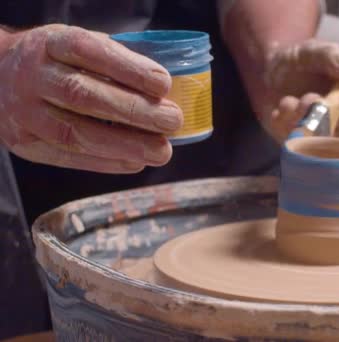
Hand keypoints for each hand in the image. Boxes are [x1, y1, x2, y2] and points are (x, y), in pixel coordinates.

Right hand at [0, 24, 182, 172]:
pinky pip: (67, 157)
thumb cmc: (56, 62)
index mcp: (50, 43)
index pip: (88, 51)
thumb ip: (113, 60)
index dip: (128, 68)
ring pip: (74, 132)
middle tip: (171, 121)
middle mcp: (33, 76)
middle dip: (134, 111)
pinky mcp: (25, 143)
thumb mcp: (77, 45)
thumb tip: (166, 89)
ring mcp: (25, 112)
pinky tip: (136, 162)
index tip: (163, 84)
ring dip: (125, 145)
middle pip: (82, 95)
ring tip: (162, 151)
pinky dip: (107, 162)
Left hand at [260, 39, 338, 141]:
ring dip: (307, 122)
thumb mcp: (314, 50)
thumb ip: (332, 55)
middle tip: (310, 98)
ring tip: (290, 102)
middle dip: (330, 114)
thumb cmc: (305, 61)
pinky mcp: (310, 145)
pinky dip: (288, 127)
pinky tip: (282, 109)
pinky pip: (302, 145)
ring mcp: (335, 133)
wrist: (274, 74)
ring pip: (328, 140)